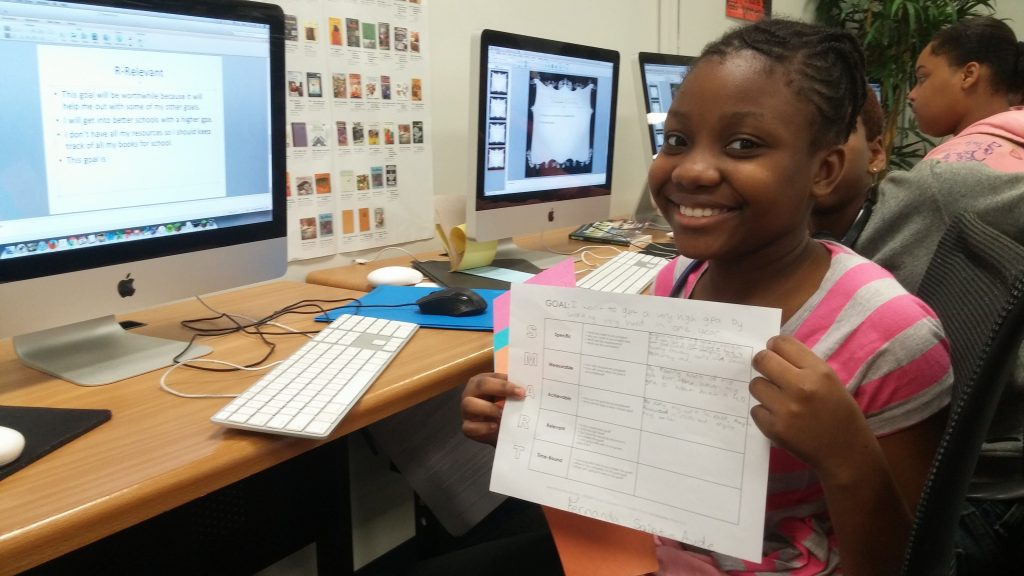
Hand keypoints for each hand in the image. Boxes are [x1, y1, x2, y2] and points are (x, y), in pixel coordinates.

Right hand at [460, 372, 524, 445]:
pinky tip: (494, 427)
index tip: (522, 390)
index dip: (506, 383)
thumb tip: (526, 387)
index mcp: (480, 382)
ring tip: (503, 413)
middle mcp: (470, 393)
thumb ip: (512, 390)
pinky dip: (482, 427)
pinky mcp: (467, 427)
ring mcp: (466, 410)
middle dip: (501, 388)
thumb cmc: (500, 407)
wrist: (495, 429)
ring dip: (489, 408)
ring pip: (470, 405)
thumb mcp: (506, 397)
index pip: (491, 377)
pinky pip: (469, 427)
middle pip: (481, 385)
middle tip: (520, 395)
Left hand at [749, 336, 875, 473]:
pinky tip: (780, 418)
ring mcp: (785, 409)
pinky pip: (756, 410)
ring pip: (755, 385)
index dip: (774, 346)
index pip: (782, 343)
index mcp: (818, 372)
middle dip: (762, 363)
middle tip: (768, 372)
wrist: (846, 453)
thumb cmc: (840, 414)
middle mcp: (801, 387)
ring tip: (777, 398)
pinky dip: (764, 413)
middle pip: (762, 360)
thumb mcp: (830, 382)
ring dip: (763, 390)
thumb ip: (803, 365)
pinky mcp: (774, 429)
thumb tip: (772, 350)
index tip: (774, 353)